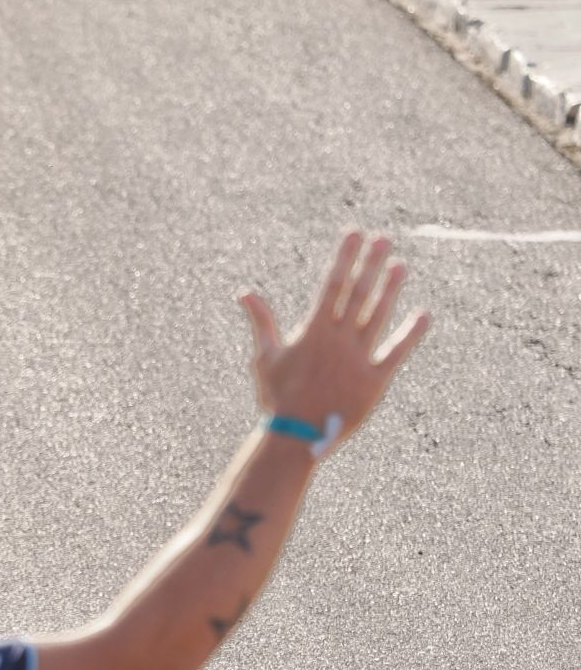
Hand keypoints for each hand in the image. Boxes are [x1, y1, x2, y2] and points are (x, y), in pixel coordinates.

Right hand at [238, 231, 429, 451]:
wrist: (297, 435)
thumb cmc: (277, 397)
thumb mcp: (265, 356)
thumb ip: (261, 321)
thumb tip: (245, 293)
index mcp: (313, 331)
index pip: (332, 285)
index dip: (344, 257)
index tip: (354, 234)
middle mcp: (339, 340)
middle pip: (359, 294)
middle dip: (371, 264)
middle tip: (383, 239)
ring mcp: (360, 359)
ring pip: (378, 316)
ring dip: (390, 289)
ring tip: (401, 265)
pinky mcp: (376, 380)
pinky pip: (397, 352)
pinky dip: (411, 334)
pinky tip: (424, 315)